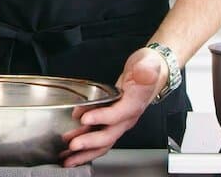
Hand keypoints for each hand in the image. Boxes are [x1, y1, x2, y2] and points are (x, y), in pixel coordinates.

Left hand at [59, 48, 167, 167]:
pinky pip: (98, 136)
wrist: (152, 72)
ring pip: (103, 142)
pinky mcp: (112, 121)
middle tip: (72, 145)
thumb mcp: (148, 62)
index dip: (102, 118)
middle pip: (109, 135)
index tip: (85, 118)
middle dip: (90, 143)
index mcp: (135, 103)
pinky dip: (86, 145)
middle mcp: (127, 116)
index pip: (118, 114)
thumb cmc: (148, 68)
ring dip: (85, 150)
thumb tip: (145, 72)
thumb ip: (146, 69)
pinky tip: (72, 147)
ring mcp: (119, 121)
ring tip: (68, 157)